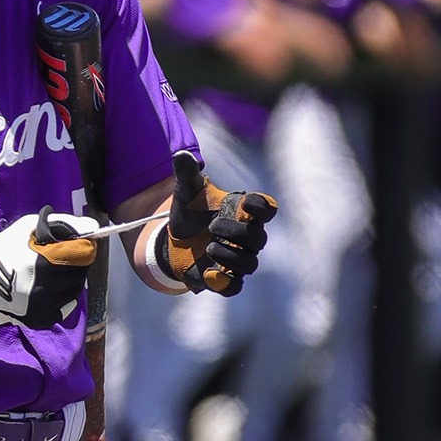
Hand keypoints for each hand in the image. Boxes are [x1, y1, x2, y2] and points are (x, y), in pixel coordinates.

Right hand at [0, 208, 99, 345]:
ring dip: (69, 279)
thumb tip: (93, 225)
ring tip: (52, 273)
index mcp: (45, 260)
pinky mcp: (42, 319)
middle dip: (75, 262)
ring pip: (75, 289)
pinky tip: (46, 289)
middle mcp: (48, 285)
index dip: (83, 245)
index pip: (84, 253)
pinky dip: (61, 296)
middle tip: (60, 258)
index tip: (74, 244)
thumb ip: (63, 223)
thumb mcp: (29, 226)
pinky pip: (66, 306)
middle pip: (81, 271)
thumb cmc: (5, 248)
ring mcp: (45, 305)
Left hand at [159, 151, 275, 294]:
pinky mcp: (224, 277)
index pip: (266, 208)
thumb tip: (180, 154)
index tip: (247, 204)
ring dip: (230, 255)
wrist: (174, 239)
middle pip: (258, 239)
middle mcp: (246, 236)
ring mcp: (237, 258)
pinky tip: (209, 274)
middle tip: (213, 226)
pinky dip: (224, 283)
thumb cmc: (190, 211)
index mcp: (243, 211)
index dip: (262, 207)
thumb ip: (187, 173)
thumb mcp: (186, 191)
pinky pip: (233, 286)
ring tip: (208, 247)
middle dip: (237, 232)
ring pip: (249, 264)